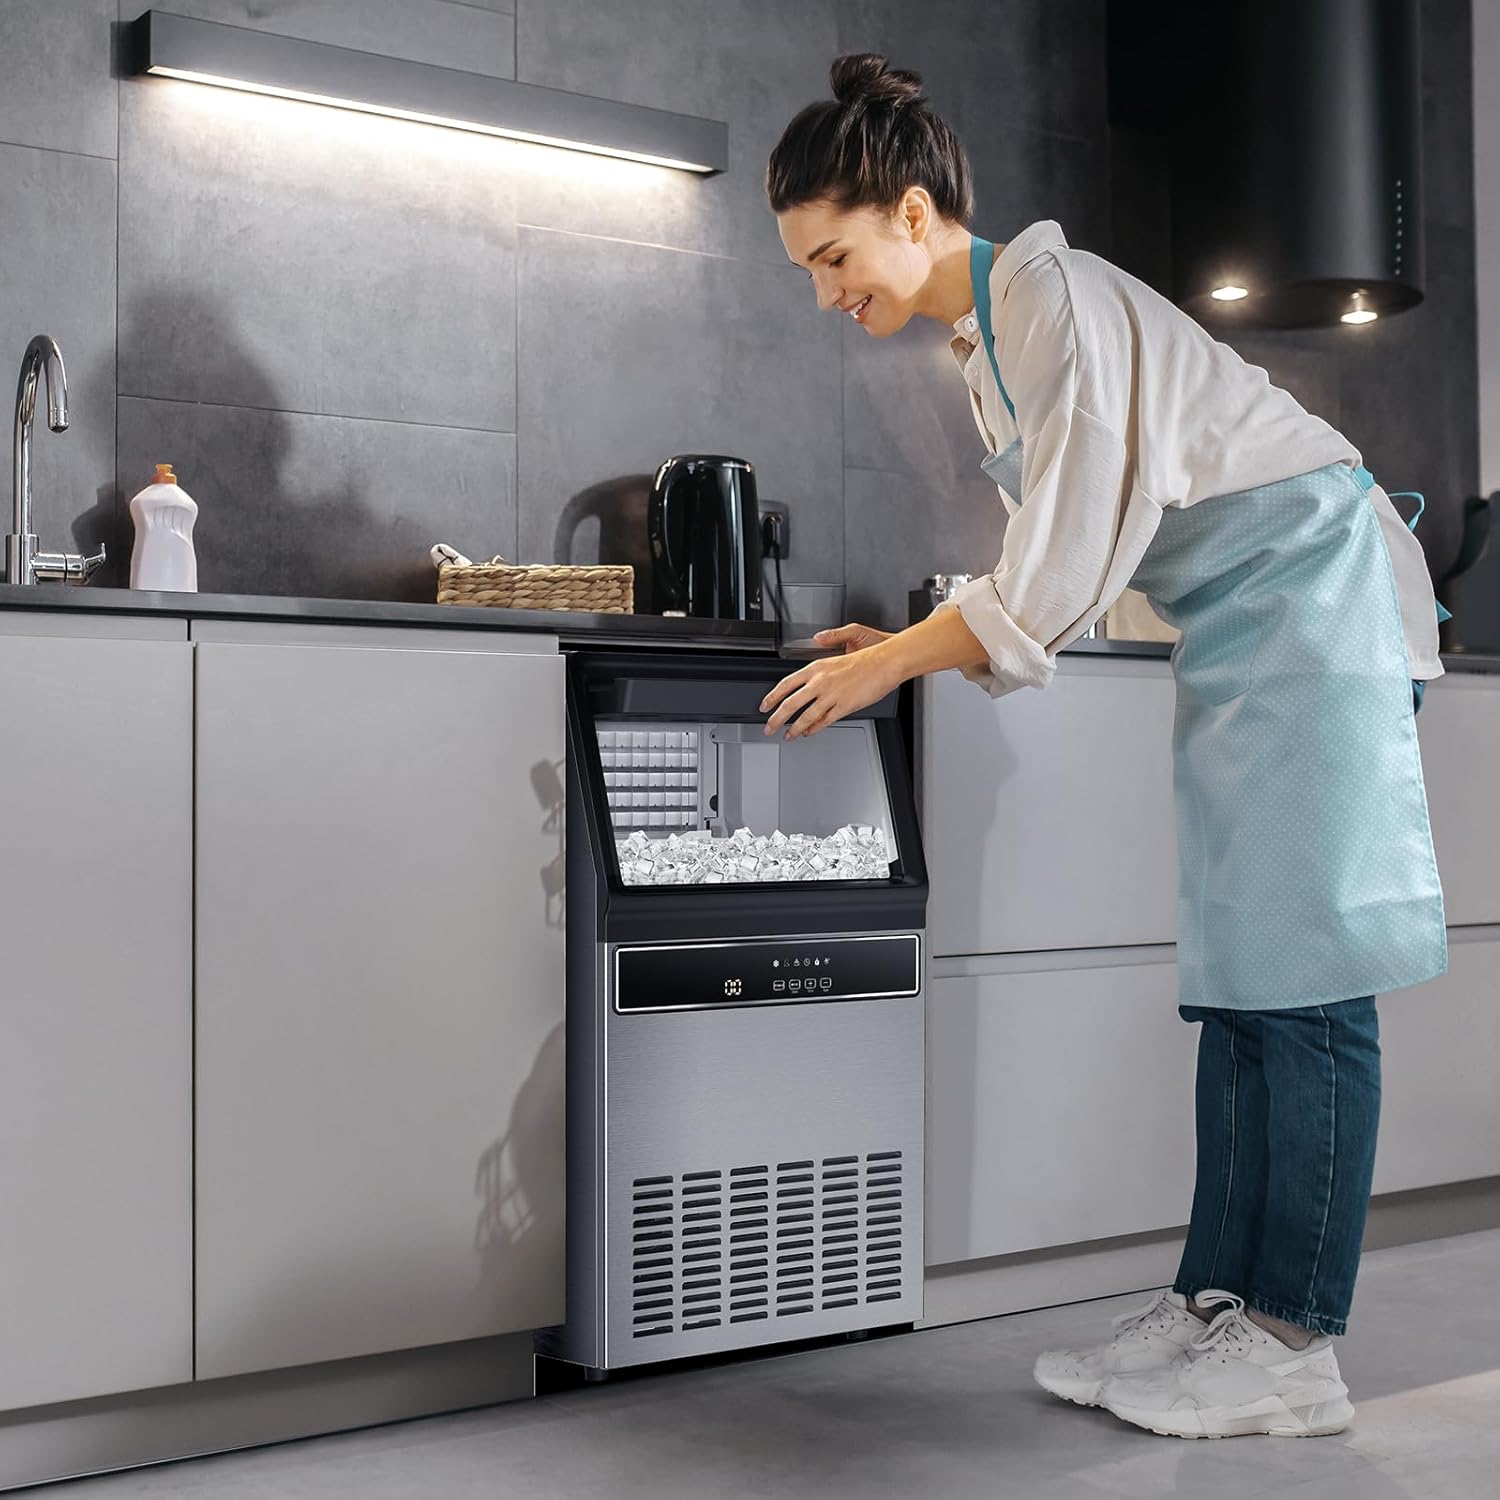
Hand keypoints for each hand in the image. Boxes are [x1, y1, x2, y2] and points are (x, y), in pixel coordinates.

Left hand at [760, 622, 902, 738]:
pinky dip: (814, 729)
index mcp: (816, 667)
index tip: (765, 705)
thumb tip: (813, 650)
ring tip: (788, 736)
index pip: (786, 684)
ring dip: (794, 729)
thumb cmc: (868, 657)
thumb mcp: (839, 649)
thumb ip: (823, 652)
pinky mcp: (844, 706)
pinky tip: (809, 732)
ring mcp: (831, 695)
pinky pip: (824, 721)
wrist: (886, 662)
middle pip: (790, 703)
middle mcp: (820, 681)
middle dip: (776, 719)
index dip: (772, 697)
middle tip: (769, 727)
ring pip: (805, 716)